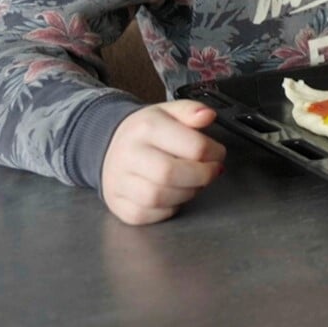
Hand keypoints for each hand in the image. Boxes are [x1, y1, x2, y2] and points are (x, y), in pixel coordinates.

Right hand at [99, 100, 225, 225]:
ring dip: (186, 193)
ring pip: (158, 197)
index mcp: (145, 128)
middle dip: (202, 176)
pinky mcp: (118, 205)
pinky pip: (147, 215)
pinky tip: (173, 194)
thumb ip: (191, 111)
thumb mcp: (169, 112)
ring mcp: (118, 182)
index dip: (215, 153)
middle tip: (210, 172)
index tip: (218, 154)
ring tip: (192, 182)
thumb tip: (208, 115)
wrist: (109, 148)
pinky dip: (167, 209)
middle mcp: (128, 154)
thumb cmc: (145, 133)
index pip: (191, 146)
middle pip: (171, 174)